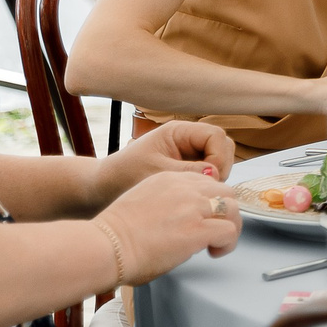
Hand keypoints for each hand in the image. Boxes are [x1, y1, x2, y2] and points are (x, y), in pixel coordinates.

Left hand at [95, 120, 234, 203]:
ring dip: (215, 176)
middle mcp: (187, 140)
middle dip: (221, 166)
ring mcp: (188, 154)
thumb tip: (215, 173)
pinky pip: (208, 173)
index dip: (219, 156)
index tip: (211, 177)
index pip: (216, 135)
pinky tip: (194, 194)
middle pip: (222, 146)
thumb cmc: (124, 174)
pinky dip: (207, 183)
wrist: (104, 187)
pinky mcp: (186, 169)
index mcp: (179, 132)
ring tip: (200, 191)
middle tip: (209, 186)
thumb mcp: (157, 172)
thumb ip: (188, 171)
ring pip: (218, 160)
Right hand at [96, 170, 244, 283]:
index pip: (205, 182)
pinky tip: (213, 252)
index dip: (209, 201)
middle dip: (225, 212)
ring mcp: (193, 207)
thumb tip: (177, 221)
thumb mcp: (142, 202)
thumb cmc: (114, 235)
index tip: (203, 217)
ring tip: (217, 244)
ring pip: (233, 208)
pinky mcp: (198, 228)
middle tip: (215, 230)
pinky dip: (227, 244)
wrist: (106, 246)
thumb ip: (165, 204)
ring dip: (229, 227)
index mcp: (168, 178)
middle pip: (225, 191)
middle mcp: (184, 188)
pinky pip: (230, 231)